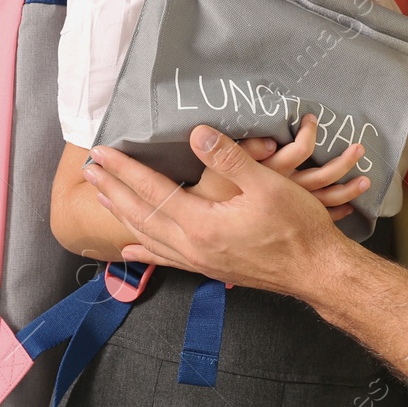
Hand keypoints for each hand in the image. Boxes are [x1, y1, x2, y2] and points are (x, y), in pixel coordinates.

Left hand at [84, 125, 355, 294]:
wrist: (317, 271)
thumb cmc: (298, 227)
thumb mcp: (268, 185)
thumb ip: (229, 159)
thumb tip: (197, 134)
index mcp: (202, 224)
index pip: (152, 190)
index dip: (125, 169)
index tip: (102, 152)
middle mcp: (193, 247)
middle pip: (141, 214)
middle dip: (113, 189)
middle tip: (89, 170)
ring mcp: (199, 261)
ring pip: (149, 236)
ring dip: (122, 214)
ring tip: (102, 198)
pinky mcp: (209, 268)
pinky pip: (166, 258)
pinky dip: (143, 250)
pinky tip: (129, 249)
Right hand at [186, 115, 370, 221]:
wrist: (214, 248)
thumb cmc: (214, 212)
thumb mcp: (217, 179)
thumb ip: (242, 154)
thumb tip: (270, 140)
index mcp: (271, 178)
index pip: (299, 151)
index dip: (308, 135)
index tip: (313, 121)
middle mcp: (287, 196)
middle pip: (322, 175)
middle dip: (342, 161)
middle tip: (359, 147)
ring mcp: (293, 214)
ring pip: (328, 197)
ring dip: (348, 185)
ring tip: (363, 172)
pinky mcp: (295, 228)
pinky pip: (324, 216)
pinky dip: (339, 207)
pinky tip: (350, 202)